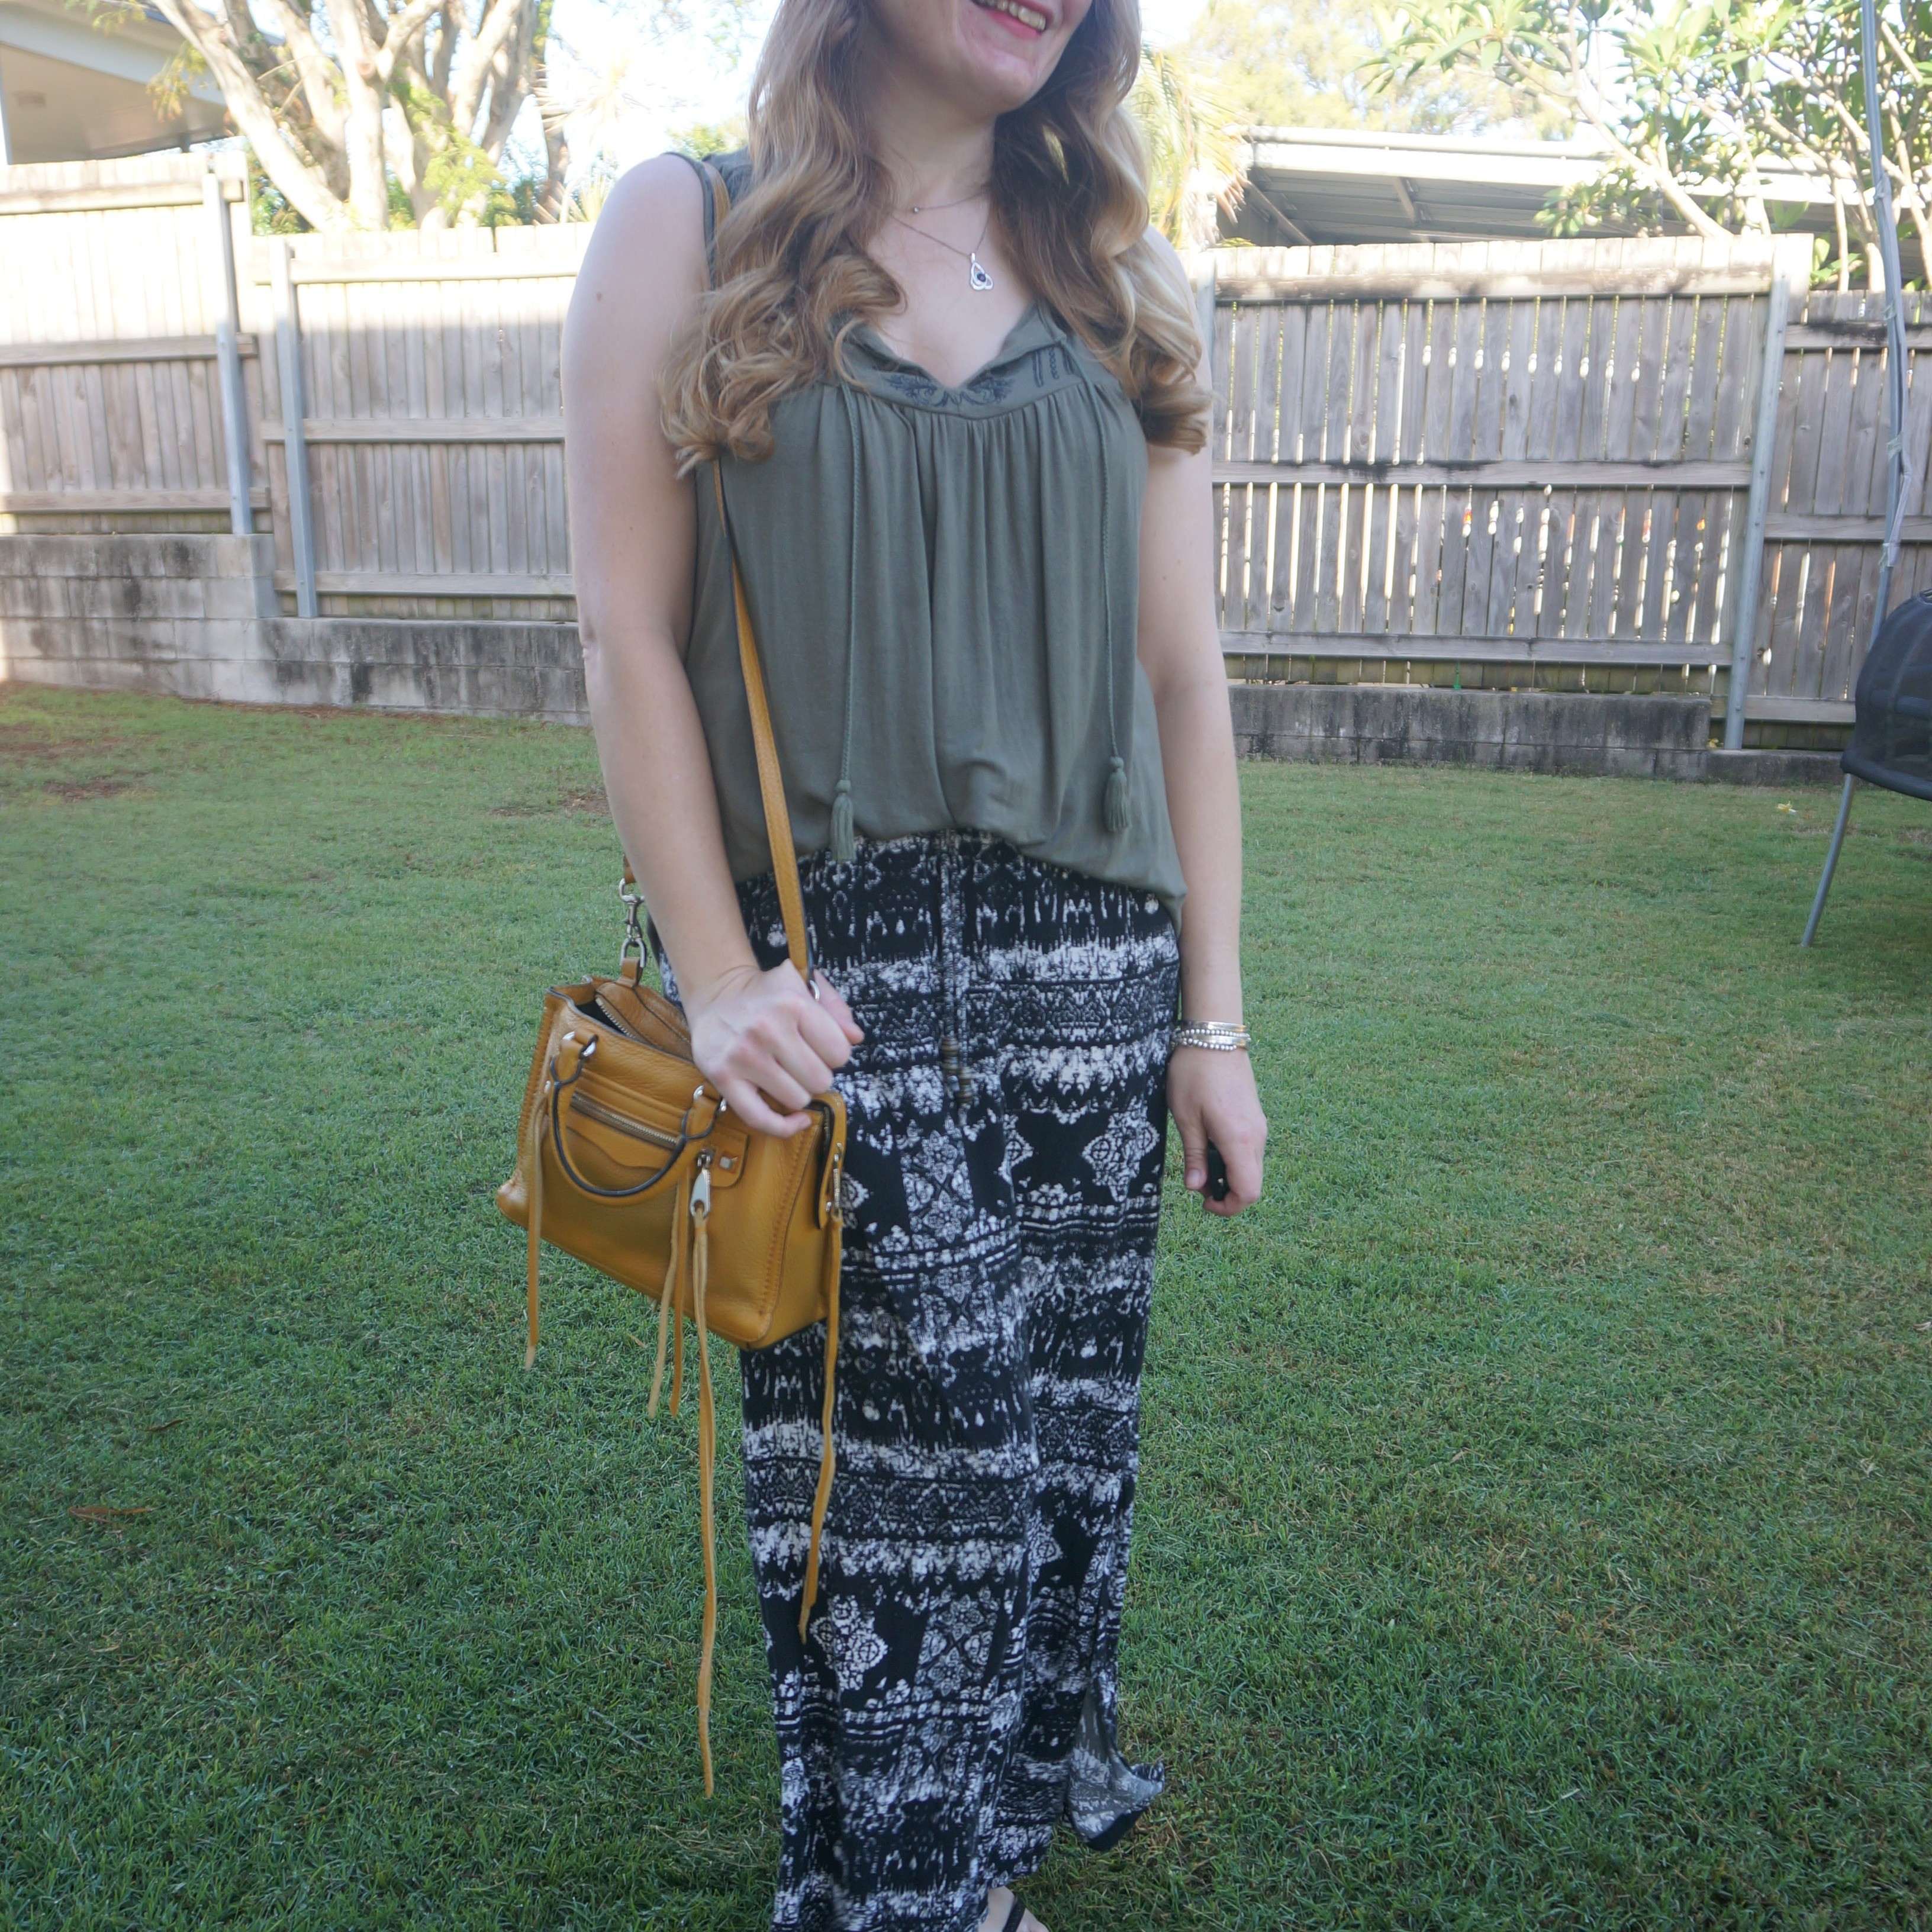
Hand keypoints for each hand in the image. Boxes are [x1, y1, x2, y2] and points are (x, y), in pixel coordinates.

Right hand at [684, 959, 863, 1137]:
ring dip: (798, 1092)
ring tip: (786, 1074)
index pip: (839, 1053)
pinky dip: (784, 1126)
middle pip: (820, 1080)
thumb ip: (835, 1009)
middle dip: (817, 1075)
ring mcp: (744, 1056)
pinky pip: (760, 1119)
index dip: (835, 1055)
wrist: (715, 993)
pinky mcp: (723, 1077)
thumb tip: (856, 1038)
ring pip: (797, 1100)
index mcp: (793, 1004)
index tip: (821, 1048)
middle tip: (802, 1062)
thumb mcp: (803, 987)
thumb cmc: (767, 993)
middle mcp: (768, 1029)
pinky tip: (797, 1120)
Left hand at [1167, 1046, 1265, 1216]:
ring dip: (1228, 1175)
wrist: (1214, 1036)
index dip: (1228, 1207)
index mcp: (1240, 1140)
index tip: (1203, 1202)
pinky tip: (1210, 1144)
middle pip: (1252, 1183)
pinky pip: (1250, 1151)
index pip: (1248, 1192)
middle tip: (1196, 1182)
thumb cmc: (1194, 1074)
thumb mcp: (1186, 1118)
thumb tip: (1196, 1187)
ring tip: (1200, 1160)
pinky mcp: (1255, 1118)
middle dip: (1226, 1192)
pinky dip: (1233, 1159)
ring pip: (1251, 1168)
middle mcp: (1257, 1136)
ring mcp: (1259, 1126)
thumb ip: (1195, 1156)